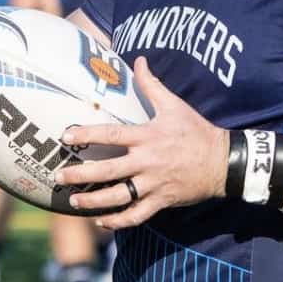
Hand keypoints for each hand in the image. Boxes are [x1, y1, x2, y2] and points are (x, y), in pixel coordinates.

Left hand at [56, 57, 227, 230]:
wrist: (223, 162)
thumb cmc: (196, 131)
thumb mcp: (174, 105)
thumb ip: (152, 84)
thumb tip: (139, 60)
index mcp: (148, 136)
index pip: (111, 135)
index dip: (87, 135)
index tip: (66, 136)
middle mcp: (148, 161)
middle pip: (108, 170)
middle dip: (81, 175)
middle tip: (59, 176)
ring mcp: (154, 183)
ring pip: (118, 197)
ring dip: (93, 201)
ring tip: (74, 201)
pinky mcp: (161, 200)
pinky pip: (136, 215)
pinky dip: (118, 221)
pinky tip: (101, 221)